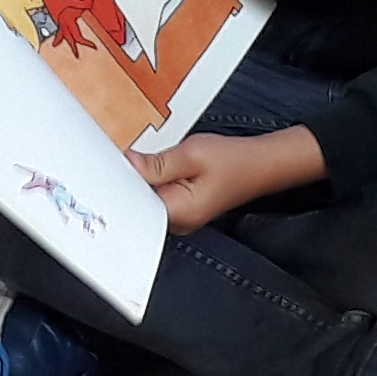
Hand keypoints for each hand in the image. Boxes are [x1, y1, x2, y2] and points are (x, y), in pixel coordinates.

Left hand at [137, 127, 316, 234]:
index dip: (122, 183)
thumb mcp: (192, 153)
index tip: (114, 163)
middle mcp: (179, 221)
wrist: (262, 164)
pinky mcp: (182, 205)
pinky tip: (163, 165)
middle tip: (133, 156)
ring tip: (154, 159)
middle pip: (139, 203)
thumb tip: (127, 164)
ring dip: (146, 176)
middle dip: (133, 178)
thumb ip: (157, 162)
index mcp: (180, 213)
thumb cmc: (236, 161)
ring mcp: (181, 216)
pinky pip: (159, 193)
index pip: (135, 205)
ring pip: (149, 196)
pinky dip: (156, 178)